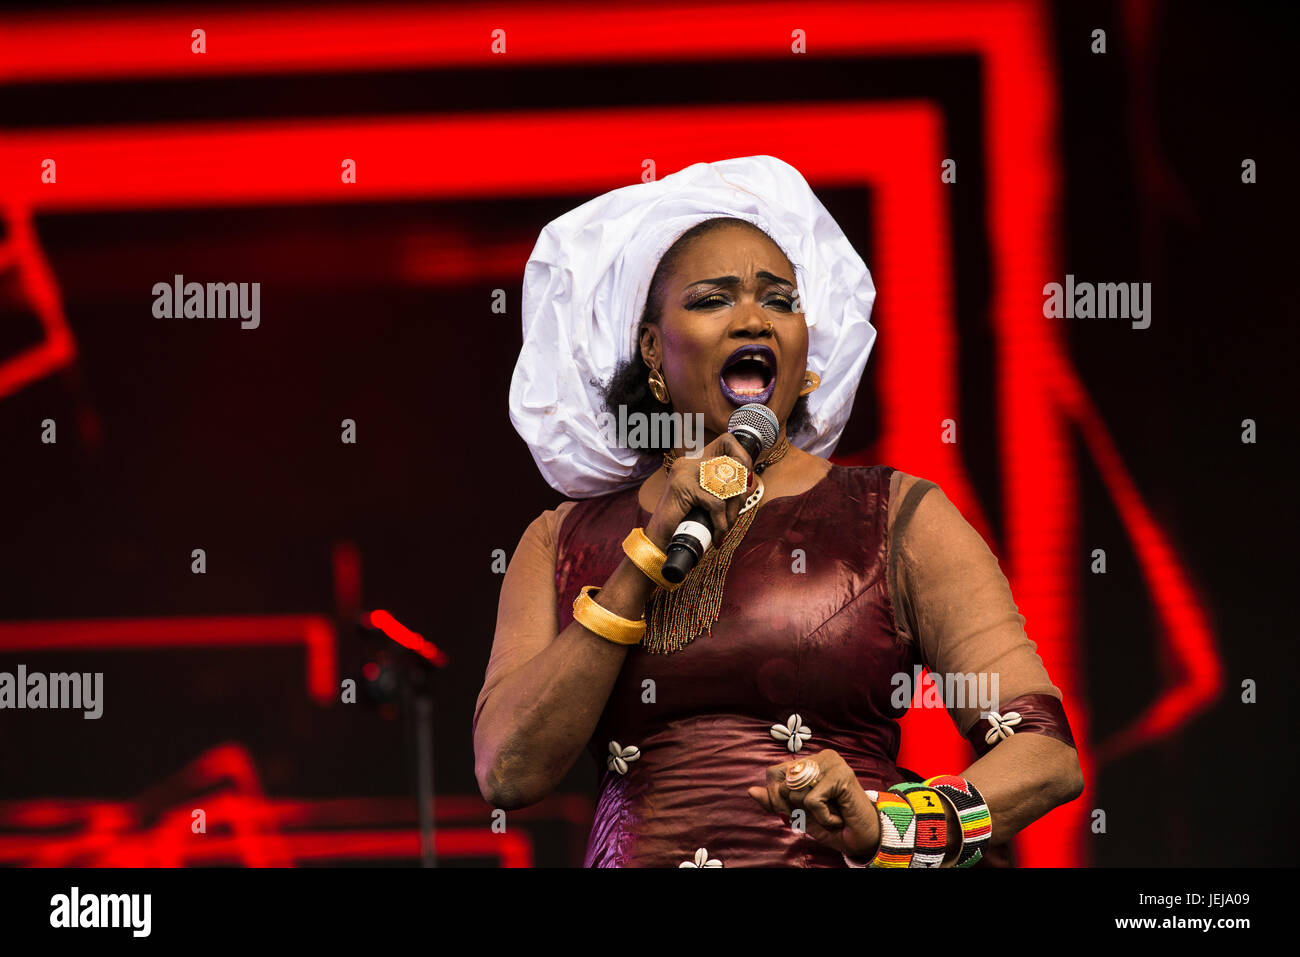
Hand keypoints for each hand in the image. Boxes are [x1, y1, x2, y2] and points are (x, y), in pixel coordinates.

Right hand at [643, 432, 754, 549]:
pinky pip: (716, 503)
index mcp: (695, 460)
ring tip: (724, 526)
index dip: (742, 457)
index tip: (745, 482)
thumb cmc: (684, 522)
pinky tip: (717, 533)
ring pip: (726, 485)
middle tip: (733, 514)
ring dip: (732, 511)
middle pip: (732, 465)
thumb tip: (751, 483)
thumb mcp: (709, 501)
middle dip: (740, 494)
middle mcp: (689, 461)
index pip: (727, 442)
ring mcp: (685, 472)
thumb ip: (727, 489)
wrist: (658, 540)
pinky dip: (721, 522)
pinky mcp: (683, 487)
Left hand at [748, 749, 880, 858]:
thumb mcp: (799, 814)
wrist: (864, 839)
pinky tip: (838, 817)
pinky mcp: (841, 775)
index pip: (774, 772)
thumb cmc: (832, 824)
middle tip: (815, 813)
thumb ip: (775, 802)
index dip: (775, 797)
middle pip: (781, 780)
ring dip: (810, 813)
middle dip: (791, 805)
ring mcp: (832, 763)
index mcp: (809, 762)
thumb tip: (750, 791)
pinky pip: (811, 801)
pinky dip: (822, 817)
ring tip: (830, 813)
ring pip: (795, 790)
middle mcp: (820, 757)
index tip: (794, 811)